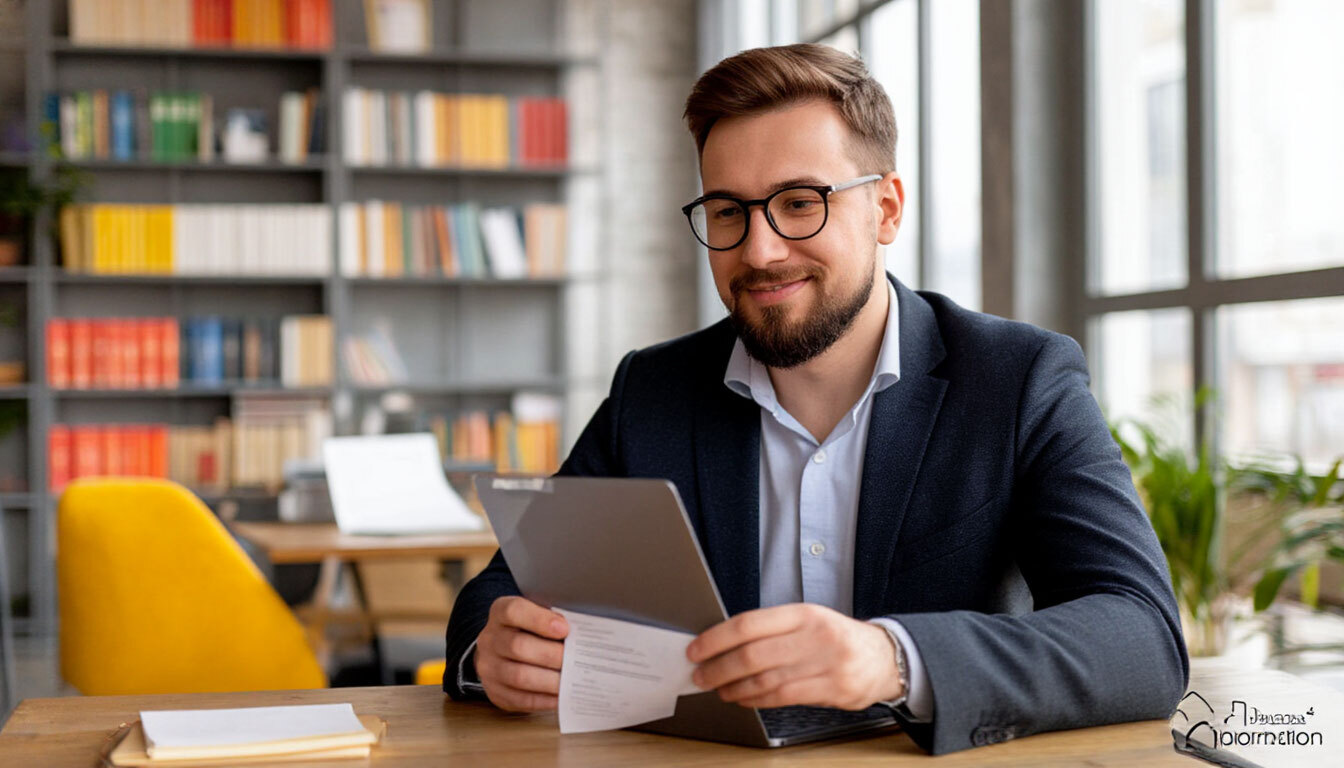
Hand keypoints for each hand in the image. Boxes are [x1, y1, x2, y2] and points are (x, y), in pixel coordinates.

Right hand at [475, 596, 568, 711]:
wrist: (501, 651)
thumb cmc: (528, 630)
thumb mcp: (537, 614)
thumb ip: (554, 619)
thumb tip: (583, 633)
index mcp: (500, 613)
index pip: (514, 612)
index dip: (539, 620)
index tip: (565, 628)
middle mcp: (490, 640)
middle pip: (518, 646)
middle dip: (552, 655)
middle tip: (577, 660)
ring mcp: (489, 668)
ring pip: (519, 676)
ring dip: (550, 681)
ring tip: (573, 680)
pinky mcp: (496, 693)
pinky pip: (520, 699)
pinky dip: (545, 699)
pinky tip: (562, 695)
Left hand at [686, 603, 902, 709]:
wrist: (883, 657)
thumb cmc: (836, 637)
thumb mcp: (808, 620)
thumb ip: (771, 629)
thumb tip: (723, 642)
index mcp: (804, 613)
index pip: (749, 624)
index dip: (716, 638)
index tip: (696, 649)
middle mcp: (815, 636)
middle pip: (753, 655)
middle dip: (718, 668)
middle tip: (700, 675)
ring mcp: (826, 664)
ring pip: (766, 680)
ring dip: (733, 687)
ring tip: (717, 688)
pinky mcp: (833, 690)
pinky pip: (783, 697)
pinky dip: (756, 700)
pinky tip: (742, 698)